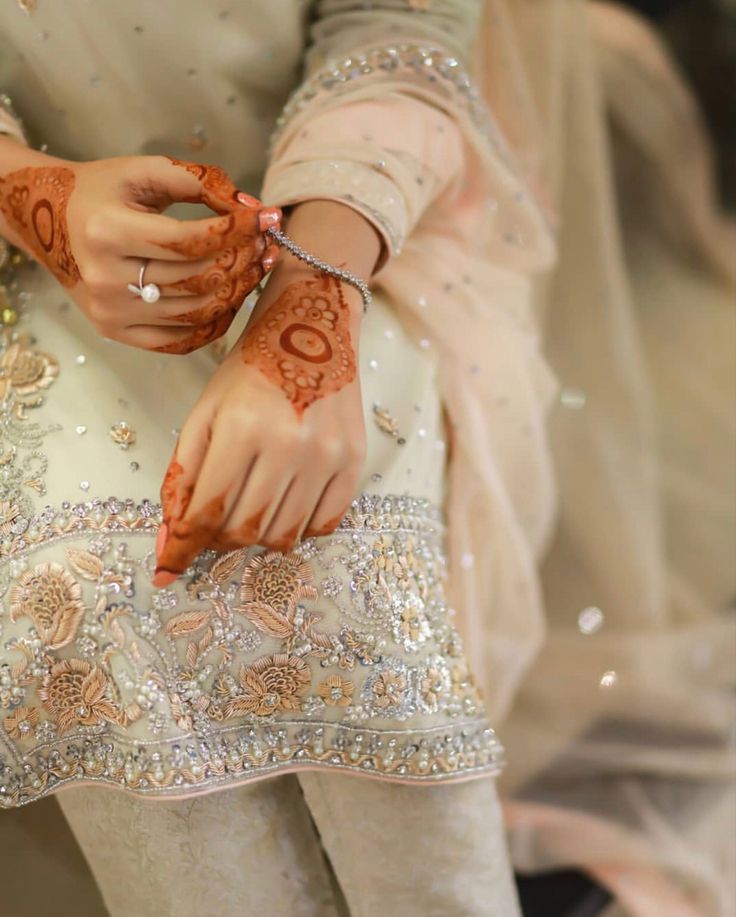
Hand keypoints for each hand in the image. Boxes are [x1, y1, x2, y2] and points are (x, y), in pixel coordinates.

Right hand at [0, 149, 279, 352]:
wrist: (51, 223)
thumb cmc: (104, 192)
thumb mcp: (144, 172)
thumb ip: (199, 181)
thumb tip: (252, 207)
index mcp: (108, 231)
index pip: (190, 240)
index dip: (236, 230)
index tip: (265, 218)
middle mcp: (106, 277)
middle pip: (197, 278)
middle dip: (243, 259)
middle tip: (266, 243)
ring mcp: (111, 311)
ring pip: (196, 312)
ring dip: (237, 289)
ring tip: (256, 266)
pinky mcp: (117, 332)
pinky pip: (180, 341)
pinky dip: (214, 323)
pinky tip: (231, 299)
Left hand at [153, 270, 366, 583]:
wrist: (313, 331)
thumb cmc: (250, 371)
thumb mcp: (204, 415)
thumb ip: (183, 478)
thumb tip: (170, 541)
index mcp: (243, 428)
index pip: (207, 512)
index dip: (182, 548)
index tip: (168, 569)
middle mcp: (290, 445)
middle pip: (245, 531)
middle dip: (218, 540)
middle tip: (213, 525)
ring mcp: (328, 456)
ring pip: (283, 536)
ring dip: (255, 537)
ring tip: (248, 511)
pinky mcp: (354, 462)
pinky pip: (323, 525)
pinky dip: (297, 529)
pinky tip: (285, 506)